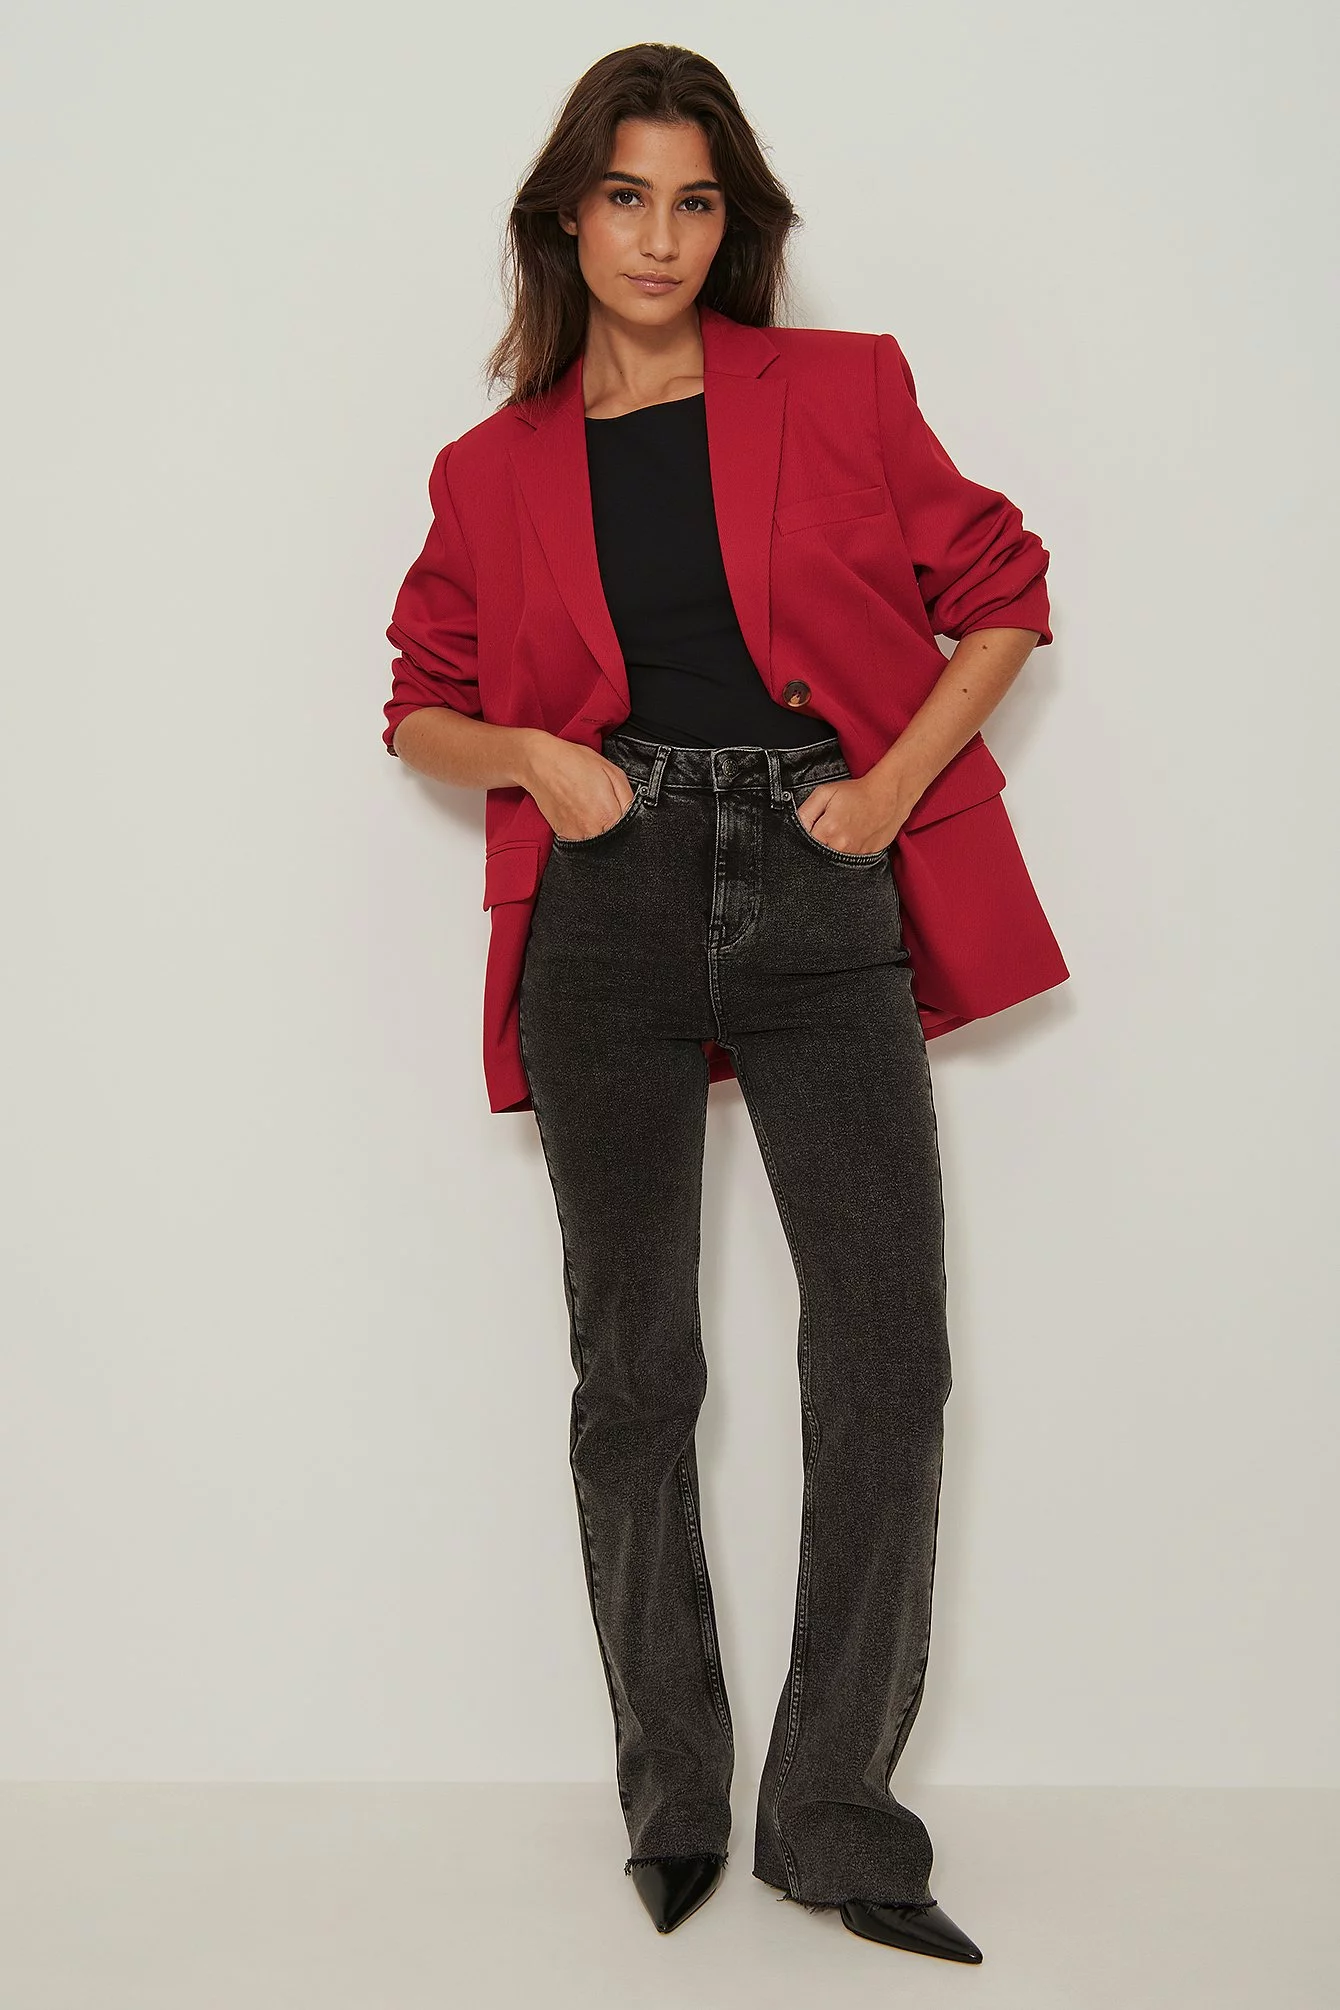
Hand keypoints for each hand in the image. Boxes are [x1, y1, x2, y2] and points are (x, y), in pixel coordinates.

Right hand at [522, 734, 637, 841]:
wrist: (540, 763)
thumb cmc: (575, 763)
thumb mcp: (613, 772)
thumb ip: (628, 798)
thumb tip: (635, 813)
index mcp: (608, 816)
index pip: (630, 831)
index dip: (628, 819)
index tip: (619, 809)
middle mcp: (592, 831)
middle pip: (614, 839)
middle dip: (613, 825)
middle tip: (604, 804)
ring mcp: (576, 836)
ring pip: (598, 842)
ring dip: (599, 829)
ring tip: (590, 807)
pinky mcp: (563, 836)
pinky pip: (582, 840)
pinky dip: (584, 829)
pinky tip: (580, 812)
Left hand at [793, 775, 906, 852]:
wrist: (888, 795)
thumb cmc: (856, 793)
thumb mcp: (824, 793)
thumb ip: (804, 812)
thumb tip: (792, 827)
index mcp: (827, 832)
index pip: (803, 846)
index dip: (803, 839)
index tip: (809, 832)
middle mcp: (841, 848)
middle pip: (817, 857)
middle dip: (816, 847)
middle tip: (826, 831)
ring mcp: (855, 856)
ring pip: (833, 862)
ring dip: (831, 852)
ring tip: (840, 834)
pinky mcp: (866, 858)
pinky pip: (849, 863)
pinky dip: (846, 854)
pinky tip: (850, 840)